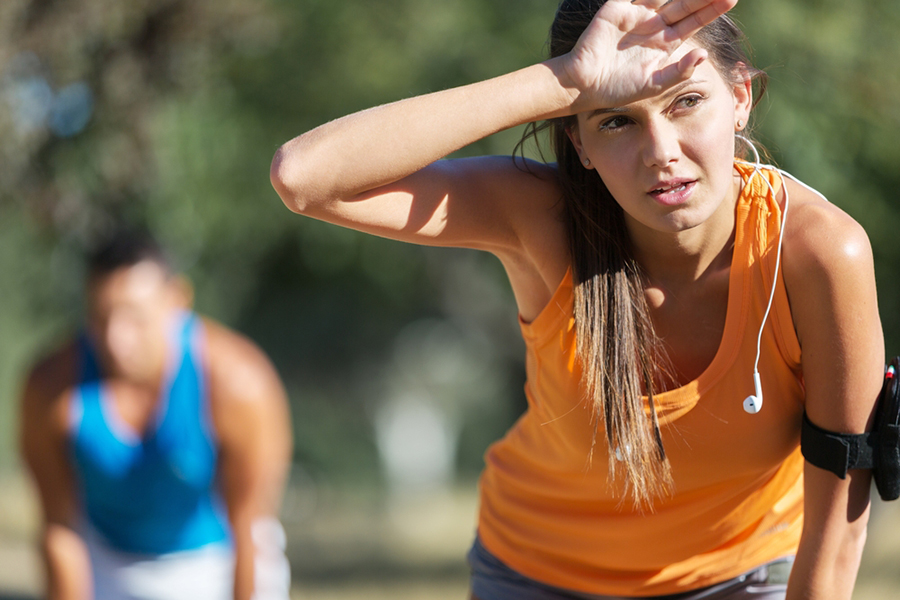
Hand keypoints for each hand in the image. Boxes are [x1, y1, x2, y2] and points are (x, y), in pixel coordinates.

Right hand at [561, 0, 737, 112]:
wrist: (585, 84)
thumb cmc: (618, 89)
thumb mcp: (654, 85)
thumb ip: (679, 71)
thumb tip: (704, 55)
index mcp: (665, 44)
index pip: (694, 21)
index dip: (712, 10)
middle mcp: (654, 26)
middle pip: (685, 4)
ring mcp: (637, 16)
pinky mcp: (618, 8)